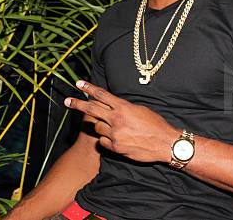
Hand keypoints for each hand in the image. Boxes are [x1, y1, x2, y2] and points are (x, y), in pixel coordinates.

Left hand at [65, 80, 179, 162]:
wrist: (165, 143)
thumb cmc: (155, 124)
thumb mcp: (140, 110)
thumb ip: (124, 108)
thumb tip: (113, 106)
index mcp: (123, 107)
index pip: (102, 95)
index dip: (89, 88)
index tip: (78, 83)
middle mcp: (116, 119)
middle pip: (91, 109)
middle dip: (78, 104)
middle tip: (67, 101)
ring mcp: (115, 134)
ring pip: (98, 127)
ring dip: (102, 126)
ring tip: (117, 128)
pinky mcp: (116, 147)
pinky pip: (103, 141)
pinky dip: (108, 140)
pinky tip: (119, 139)